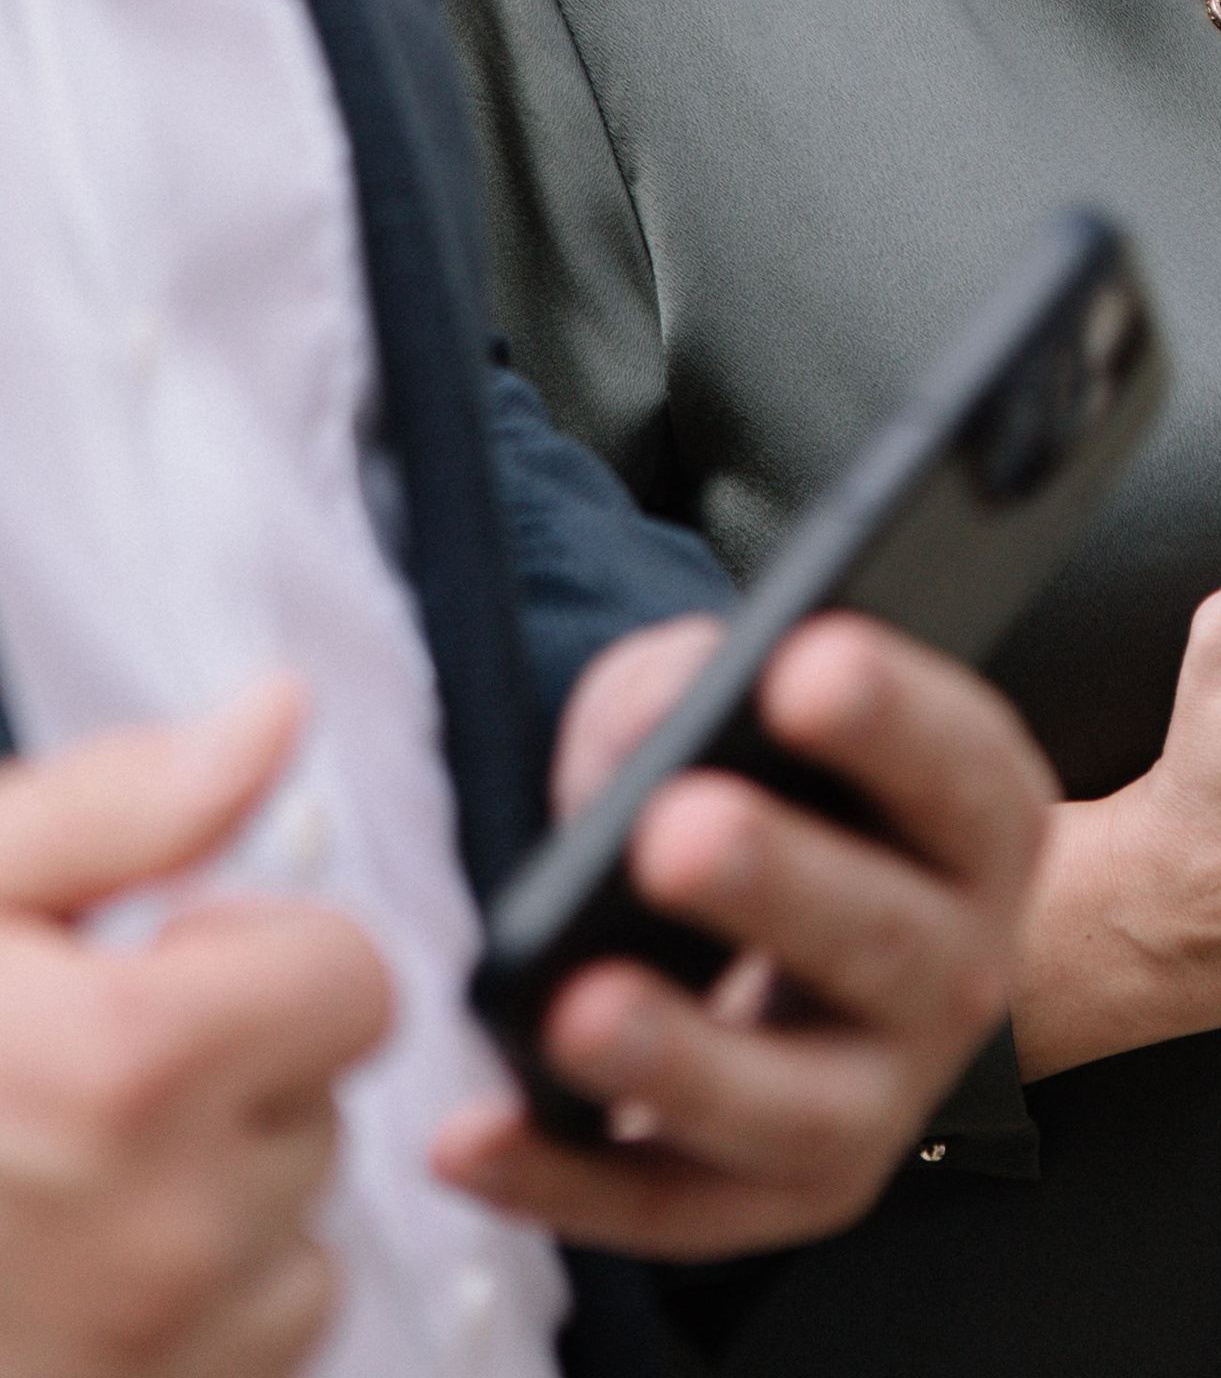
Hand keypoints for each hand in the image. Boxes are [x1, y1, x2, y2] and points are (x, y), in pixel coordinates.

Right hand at [0, 674, 391, 1377]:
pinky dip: (183, 1318)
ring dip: (212, 1205)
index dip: (247, 957)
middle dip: (228, 1079)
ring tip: (57, 1187)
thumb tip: (275, 716)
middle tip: (75, 1085)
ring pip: (293, 1241)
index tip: (144, 974)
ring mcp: (145, 1358)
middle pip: (322, 1109)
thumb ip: (124, 801)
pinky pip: (244, 1354)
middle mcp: (160, 1235)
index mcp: (124, 1069)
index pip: (352, 982)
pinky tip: (59, 1276)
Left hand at [435, 611, 1052, 1259]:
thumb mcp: (750, 709)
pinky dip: (565, 1181)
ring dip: (683, 1062)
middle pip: (883, 937)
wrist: (849, 951)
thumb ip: (692, 687)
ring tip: (577, 1009)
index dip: (889, 717)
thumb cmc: (790, 801)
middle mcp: (961, 973)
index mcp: (978, 828)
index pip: (956, 765)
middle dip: (776, 884)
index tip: (802, 664)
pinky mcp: (783, 1199)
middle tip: (673, 834)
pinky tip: (472, 1135)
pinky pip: (672, 1208)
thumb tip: (647, 728)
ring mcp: (883, 1104)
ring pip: (792, 1107)